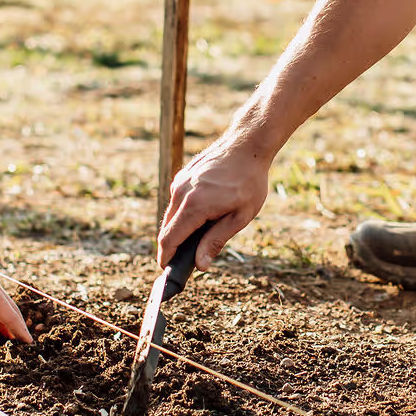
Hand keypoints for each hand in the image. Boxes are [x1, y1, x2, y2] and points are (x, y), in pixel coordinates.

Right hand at [158, 136, 270, 269]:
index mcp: (194, 206)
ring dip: (179, 229)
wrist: (247, 145)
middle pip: (167, 228)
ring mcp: (179, 182)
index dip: (165, 258)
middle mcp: (181, 193)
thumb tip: (200, 265)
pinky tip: (203, 215)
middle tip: (186, 260)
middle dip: (172, 247)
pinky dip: (183, 213)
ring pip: (171, 214)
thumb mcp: (240, 217)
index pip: (169, 239)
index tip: (166, 270)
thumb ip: (216, 241)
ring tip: (198, 238)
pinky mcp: (182, 176)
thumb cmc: (249, 181)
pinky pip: (177, 201)